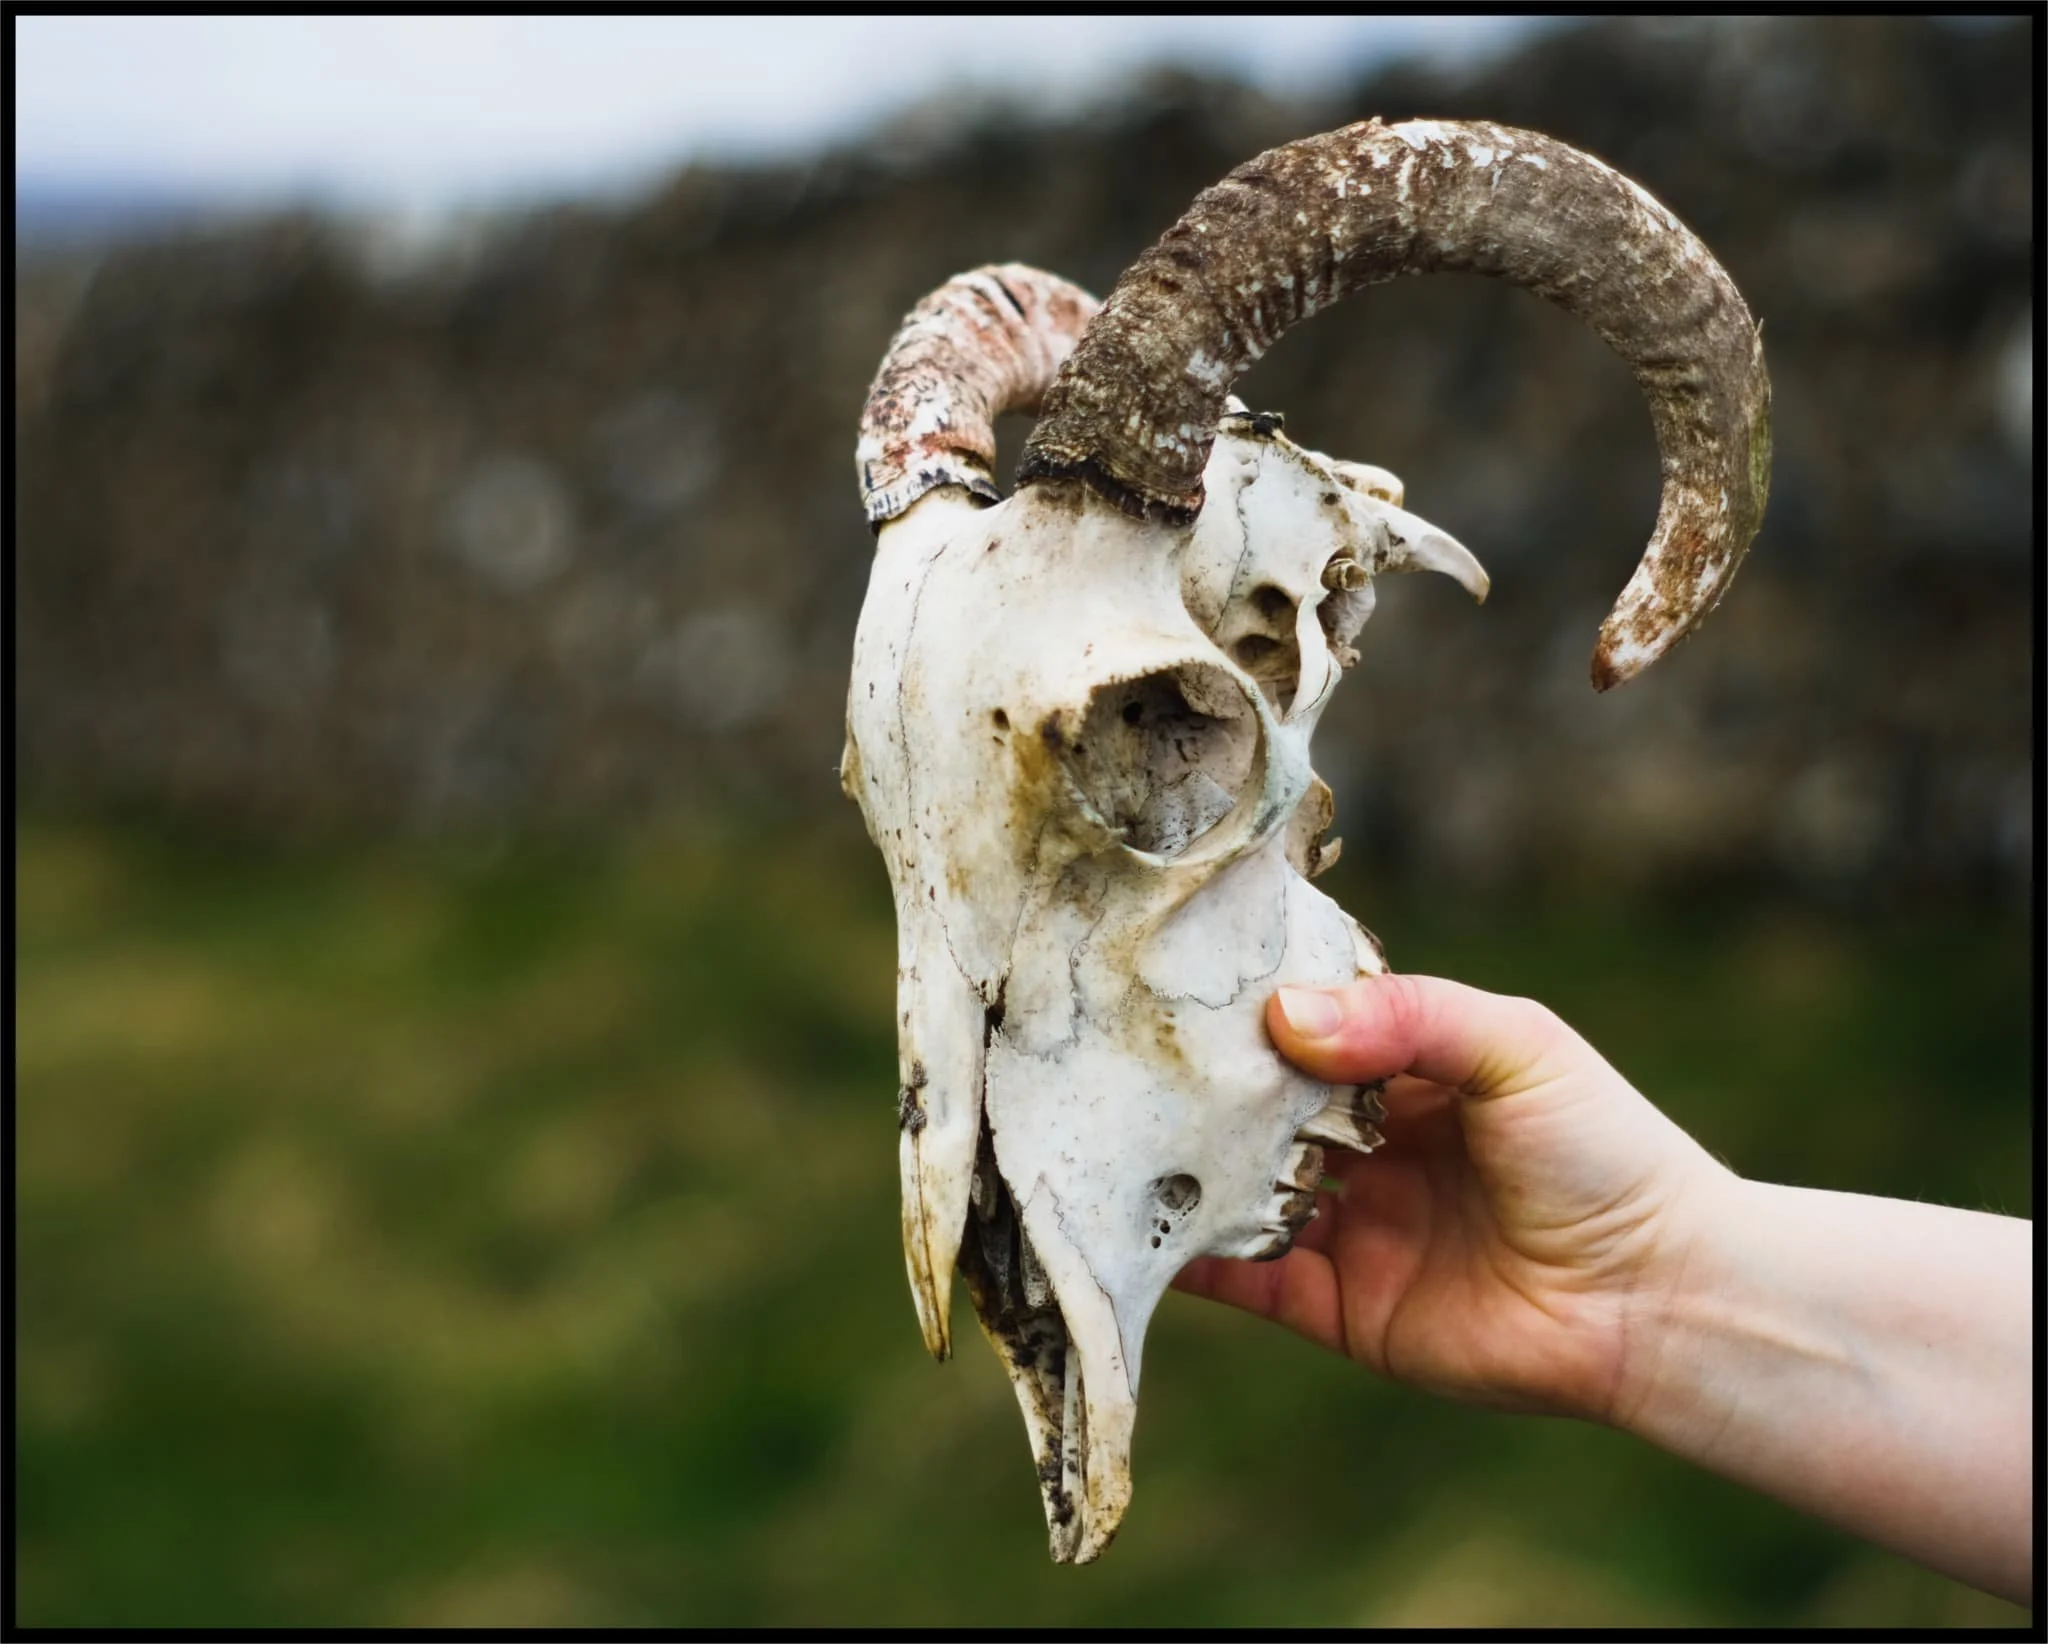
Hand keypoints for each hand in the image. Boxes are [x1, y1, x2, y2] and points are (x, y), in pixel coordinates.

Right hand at [1174, 973, 1730, 1422]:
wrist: (1658, 1300)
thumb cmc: (1605, 1152)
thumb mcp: (1515, 1047)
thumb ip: (1407, 1016)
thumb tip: (1283, 1018)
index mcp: (1413, 1074)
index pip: (1311, 1029)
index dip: (1251, 1009)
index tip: (1174, 982)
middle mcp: (1373, 1148)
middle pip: (1263, 1110)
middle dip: (1204, 1087)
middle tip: (1122, 1055)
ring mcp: (1356, 1228)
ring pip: (1245, 1192)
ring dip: (1187, 1168)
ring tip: (1115, 1134)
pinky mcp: (1344, 1308)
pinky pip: (1253, 1280)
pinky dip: (1198, 1261)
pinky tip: (1145, 1228)